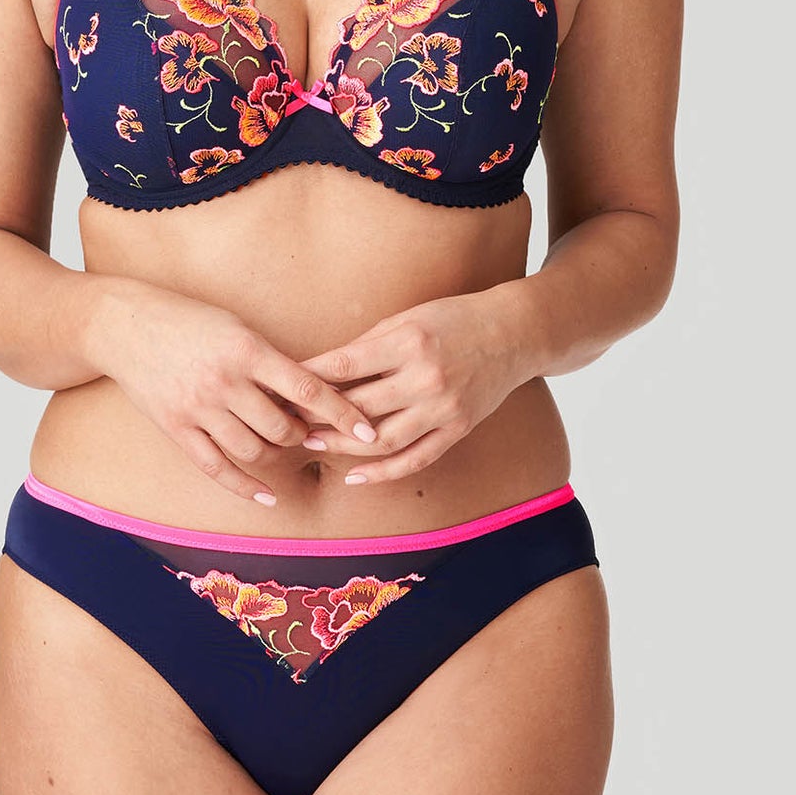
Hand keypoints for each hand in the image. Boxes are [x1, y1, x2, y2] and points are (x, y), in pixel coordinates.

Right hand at [89, 280, 379, 505]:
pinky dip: (246, 486)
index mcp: (247, 350)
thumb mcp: (236, 327)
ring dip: (277, 452)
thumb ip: (271, 360)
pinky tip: (268, 495)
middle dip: (304, 433)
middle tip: (311, 430)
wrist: (124, 325)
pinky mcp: (176, 428)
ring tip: (283, 442)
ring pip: (254, 449)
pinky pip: (217, 468)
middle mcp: (224, 382)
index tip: (369, 431)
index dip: (343, 412)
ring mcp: (198, 408)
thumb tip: (315, 390)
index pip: (307, 389)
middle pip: (283, 427)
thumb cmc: (188, 320)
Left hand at [295, 291, 526, 483]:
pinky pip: (415, 459)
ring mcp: (444, 409)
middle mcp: (426, 378)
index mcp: (408, 343)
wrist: (515, 333)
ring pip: (382, 441)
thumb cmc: (454, 319)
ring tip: (313, 444)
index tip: (281, 388)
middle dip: (317, 416)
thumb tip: (320, 371)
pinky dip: (383, 472)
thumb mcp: (408, 318)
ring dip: (343, 447)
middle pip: (359, 408)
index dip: (308, 381)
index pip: (345, 367)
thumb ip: (368, 346)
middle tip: (285, 421)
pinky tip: (355, 476)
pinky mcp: (458, 429)